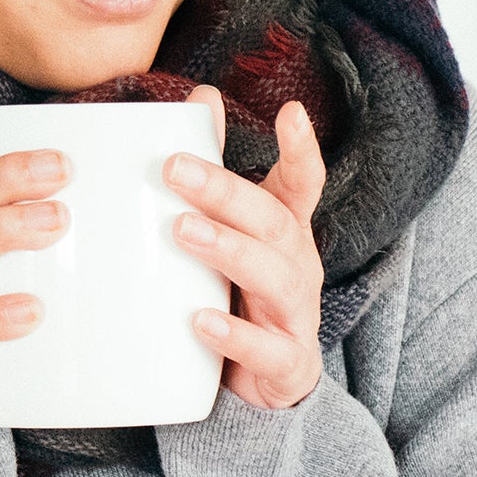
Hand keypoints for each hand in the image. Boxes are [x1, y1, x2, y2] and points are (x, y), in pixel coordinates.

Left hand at [164, 85, 326, 409]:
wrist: (265, 381)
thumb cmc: (241, 289)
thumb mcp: (234, 229)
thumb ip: (219, 167)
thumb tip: (202, 95)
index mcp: (286, 229)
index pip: (301, 183)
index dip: (301, 149)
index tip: (292, 112)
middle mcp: (298, 264)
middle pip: (274, 221)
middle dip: (227, 193)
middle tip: (175, 169)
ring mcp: (297, 314)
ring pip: (274, 277)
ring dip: (229, 250)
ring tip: (183, 231)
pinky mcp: (287, 362)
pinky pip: (267, 349)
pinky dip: (235, 335)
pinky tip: (200, 321)